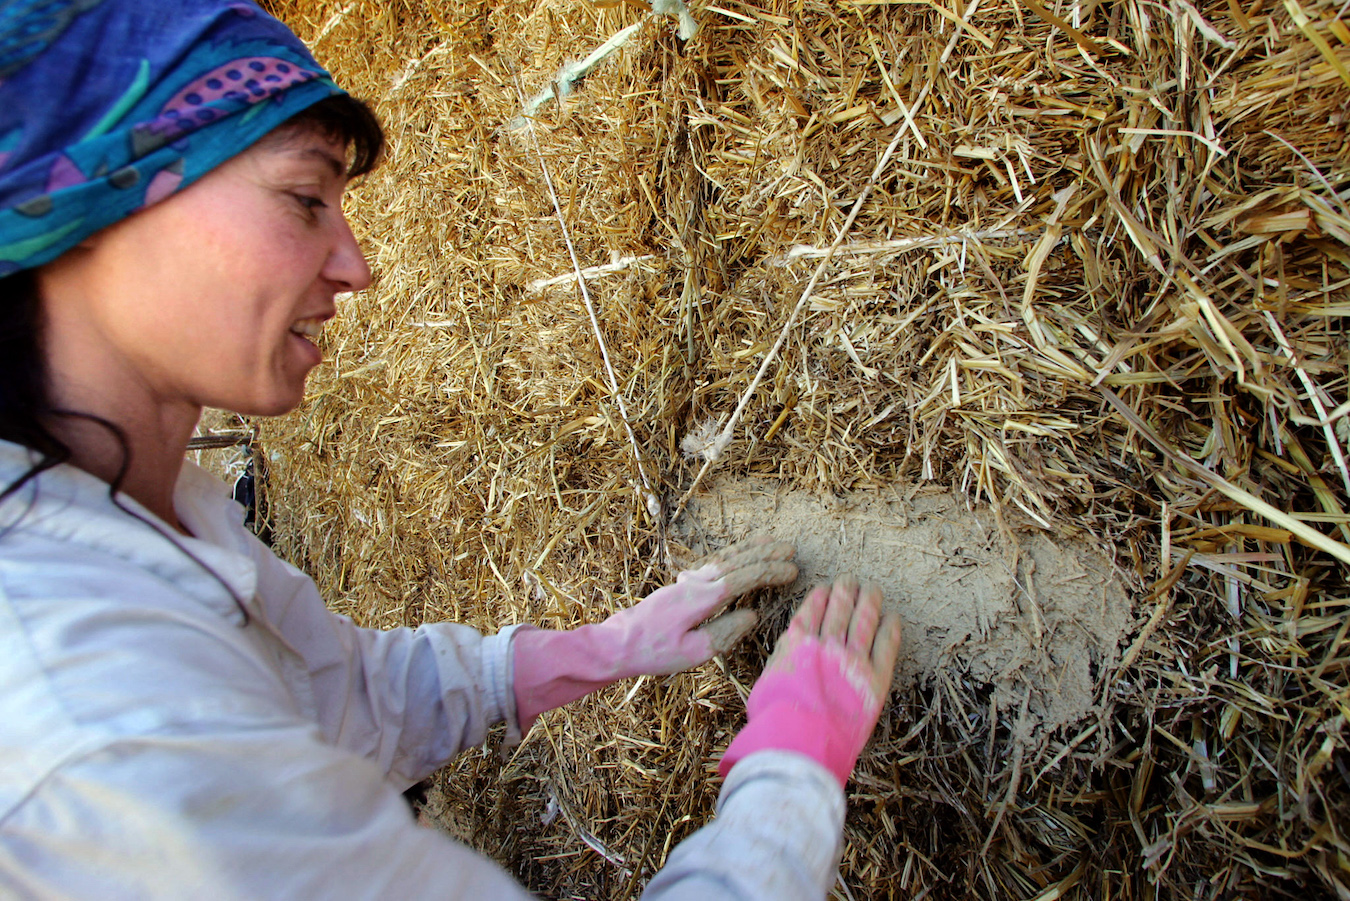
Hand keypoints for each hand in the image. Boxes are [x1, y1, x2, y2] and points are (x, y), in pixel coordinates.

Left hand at [511, 536, 796, 731]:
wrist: (617, 643)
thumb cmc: (653, 652)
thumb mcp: (693, 652)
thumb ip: (725, 633)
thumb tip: (752, 616)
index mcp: (701, 598)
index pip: (743, 579)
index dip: (770, 572)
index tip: (792, 570)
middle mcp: (695, 583)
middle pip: (736, 561)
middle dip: (764, 554)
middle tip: (790, 549)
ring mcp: (686, 582)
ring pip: (724, 559)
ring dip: (749, 549)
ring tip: (770, 540)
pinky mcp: (680, 586)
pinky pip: (712, 564)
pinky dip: (730, 556)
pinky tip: (737, 555)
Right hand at [718, 574, 902, 786]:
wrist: (799, 742)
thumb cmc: (774, 720)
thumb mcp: (765, 683)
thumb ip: (782, 663)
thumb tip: (789, 655)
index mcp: (795, 643)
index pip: (812, 609)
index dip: (822, 596)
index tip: (827, 588)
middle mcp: (825, 644)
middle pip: (840, 609)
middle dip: (846, 591)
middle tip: (852, 580)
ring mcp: (851, 659)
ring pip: (864, 619)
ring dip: (869, 601)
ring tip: (873, 590)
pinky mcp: (874, 678)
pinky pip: (886, 645)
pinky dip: (890, 628)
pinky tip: (892, 618)